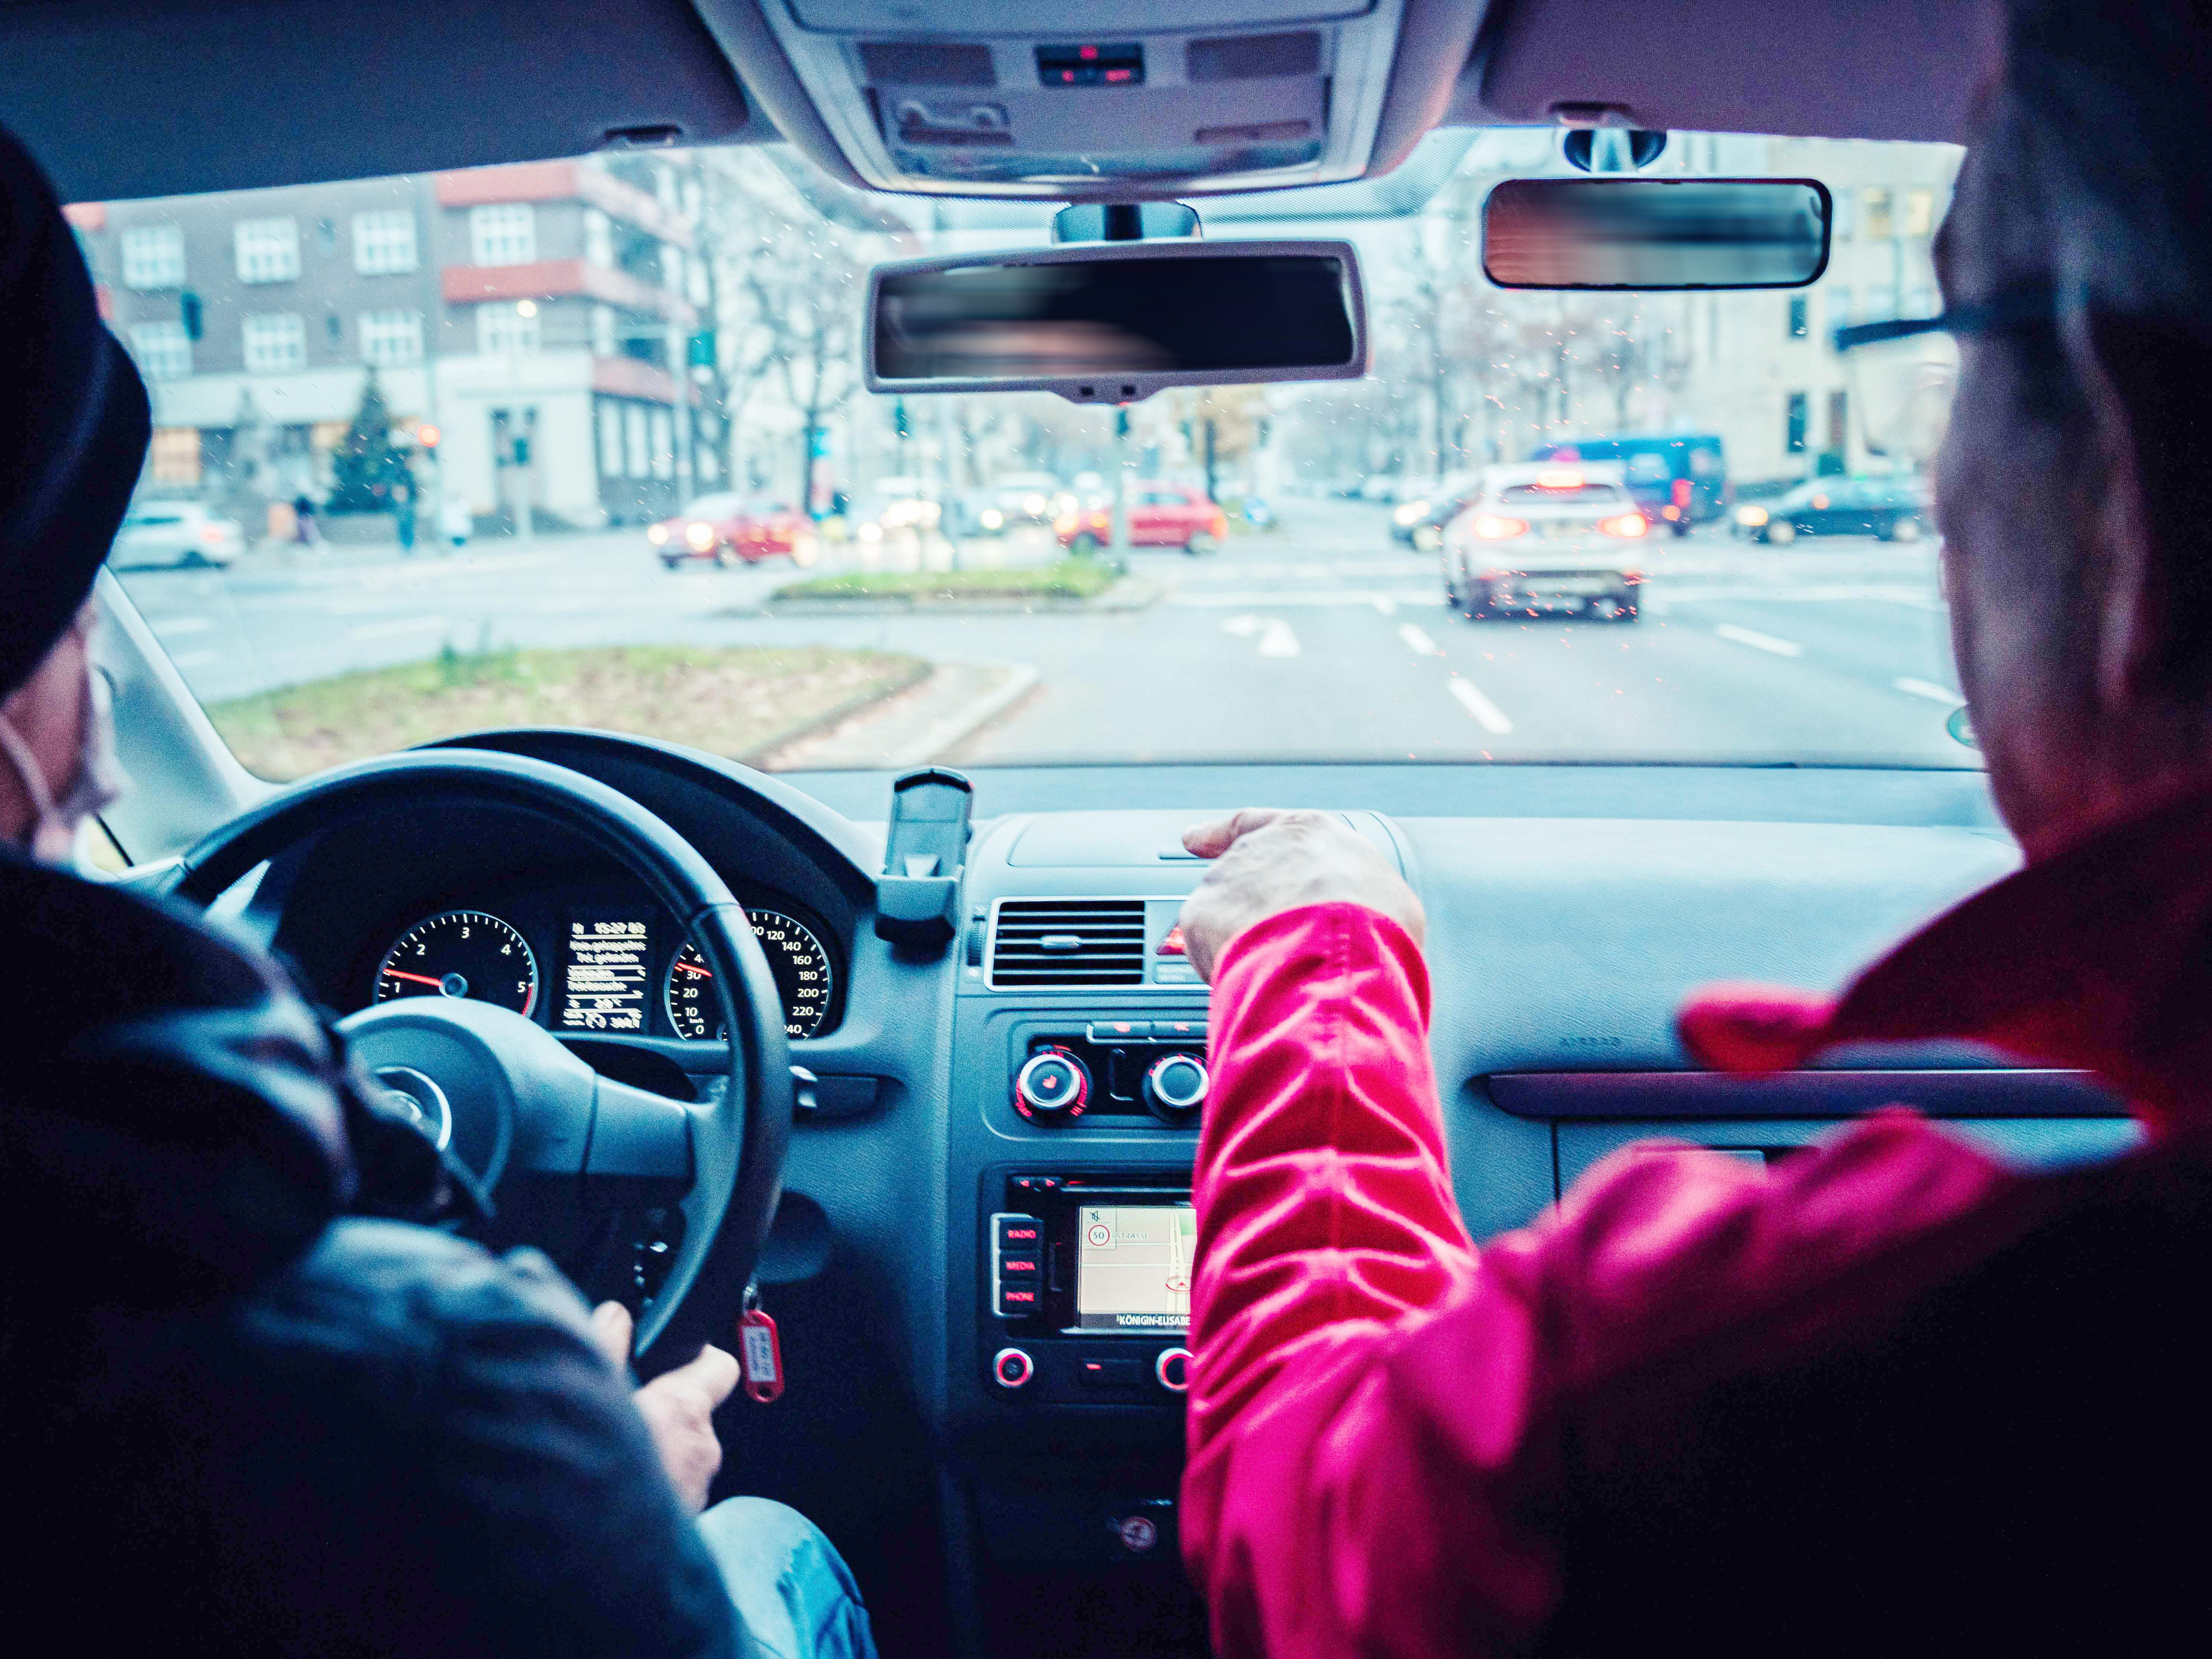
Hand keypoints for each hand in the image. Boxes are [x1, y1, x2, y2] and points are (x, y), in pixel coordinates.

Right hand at [591, 1301, 739, 1513]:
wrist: (590, 1576)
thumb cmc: (591, 1482)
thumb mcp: (590, 1396)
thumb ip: (605, 1349)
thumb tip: (614, 1315)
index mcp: (686, 1411)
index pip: (718, 1365)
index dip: (695, 1355)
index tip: (668, 1351)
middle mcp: (701, 1453)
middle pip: (690, 1412)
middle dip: (656, 1406)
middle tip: (613, 1406)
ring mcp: (693, 1495)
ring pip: (674, 1454)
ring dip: (645, 1448)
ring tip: (601, 1451)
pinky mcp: (679, 1528)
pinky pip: (664, 1489)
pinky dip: (641, 1482)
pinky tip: (603, 1488)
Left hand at [1177, 809, 1423, 981]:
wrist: (1338, 954)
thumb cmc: (1372, 926)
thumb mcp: (1383, 898)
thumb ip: (1350, 898)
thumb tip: (1351, 924)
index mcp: (1307, 834)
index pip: (1257, 825)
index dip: (1222, 834)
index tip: (1193, 839)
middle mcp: (1258, 848)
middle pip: (1240, 878)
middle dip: (1246, 911)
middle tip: (1267, 946)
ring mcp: (1225, 879)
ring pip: (1221, 915)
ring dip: (1235, 943)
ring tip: (1273, 973)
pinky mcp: (1200, 915)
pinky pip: (1202, 946)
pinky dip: (1218, 966)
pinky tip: (1246, 983)